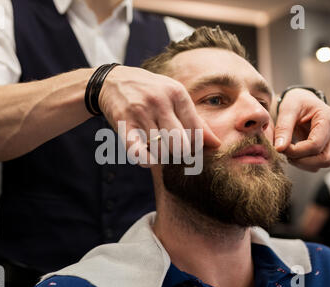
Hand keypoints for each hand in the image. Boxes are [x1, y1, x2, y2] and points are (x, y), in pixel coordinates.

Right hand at [98, 66, 220, 165]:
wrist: (113, 81)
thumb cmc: (150, 91)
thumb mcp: (174, 97)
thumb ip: (195, 120)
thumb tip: (216, 144)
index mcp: (176, 93)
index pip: (196, 131)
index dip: (195, 145)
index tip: (188, 146)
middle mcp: (159, 101)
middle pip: (180, 144)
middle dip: (179, 153)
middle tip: (174, 150)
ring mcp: (140, 112)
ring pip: (160, 150)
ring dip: (161, 156)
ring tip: (158, 149)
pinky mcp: (123, 124)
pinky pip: (138, 152)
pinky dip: (146, 160)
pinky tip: (148, 157)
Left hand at [274, 88, 329, 171]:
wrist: (302, 99)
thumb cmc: (296, 101)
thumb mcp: (288, 109)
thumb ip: (283, 128)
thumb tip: (279, 149)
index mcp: (328, 118)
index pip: (316, 144)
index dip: (296, 151)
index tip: (280, 148)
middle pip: (326, 159)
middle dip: (303, 161)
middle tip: (285, 153)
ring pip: (325, 163)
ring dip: (304, 164)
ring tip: (288, 153)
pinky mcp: (327, 147)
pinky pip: (319, 162)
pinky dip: (305, 163)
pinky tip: (293, 154)